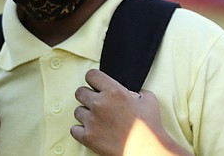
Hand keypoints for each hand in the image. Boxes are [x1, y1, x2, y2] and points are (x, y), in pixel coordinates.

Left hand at [71, 70, 190, 155]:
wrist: (147, 150)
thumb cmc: (149, 129)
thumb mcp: (149, 100)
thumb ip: (136, 92)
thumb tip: (130, 93)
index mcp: (113, 91)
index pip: (91, 75)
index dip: (94, 80)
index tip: (95, 84)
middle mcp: (100, 103)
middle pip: (80, 92)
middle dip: (87, 96)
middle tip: (96, 103)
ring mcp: (92, 120)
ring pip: (77, 111)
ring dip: (85, 114)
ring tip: (97, 120)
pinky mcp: (88, 137)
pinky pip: (74, 129)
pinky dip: (81, 131)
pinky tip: (91, 130)